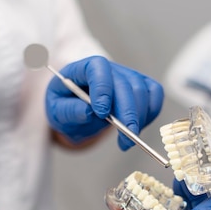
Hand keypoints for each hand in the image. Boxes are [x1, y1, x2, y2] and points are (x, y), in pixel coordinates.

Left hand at [46, 56, 163, 149]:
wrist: (74, 109)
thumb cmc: (64, 107)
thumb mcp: (57, 111)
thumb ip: (69, 111)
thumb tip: (89, 112)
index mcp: (83, 68)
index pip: (98, 68)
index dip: (103, 88)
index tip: (102, 112)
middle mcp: (108, 69)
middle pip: (125, 84)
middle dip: (128, 113)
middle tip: (125, 138)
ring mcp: (126, 76)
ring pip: (142, 91)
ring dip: (139, 119)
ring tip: (126, 142)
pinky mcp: (140, 86)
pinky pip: (154, 95)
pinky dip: (150, 114)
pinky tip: (137, 130)